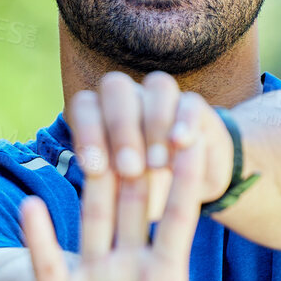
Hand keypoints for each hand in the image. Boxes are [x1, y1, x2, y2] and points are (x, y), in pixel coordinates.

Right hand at [0, 72, 221, 280]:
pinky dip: (38, 234)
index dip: (184, 182)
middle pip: (134, 204)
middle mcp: (126, 265)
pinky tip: (30, 207)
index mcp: (163, 277)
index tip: (192, 139)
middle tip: (143, 117)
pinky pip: (46, 259)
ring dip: (93, 182)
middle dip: (140, 164)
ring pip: (92, 217)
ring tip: (93, 143)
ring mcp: (90, 276)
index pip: (178, 220)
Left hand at [74, 71, 234, 222]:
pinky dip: (185, 122)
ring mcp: (163, 96)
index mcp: (100, 110)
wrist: (182, 191)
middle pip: (117, 87)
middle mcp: (129, 95)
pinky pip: (190, 102)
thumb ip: (105, 184)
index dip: (87, 133)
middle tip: (129, 169)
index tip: (95, 170)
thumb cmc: (137, 192)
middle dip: (121, 128)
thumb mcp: (118, 194)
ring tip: (156, 165)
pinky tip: (180, 143)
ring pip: (157, 86)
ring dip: (155, 124)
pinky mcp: (195, 106)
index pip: (85, 105)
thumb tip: (90, 189)